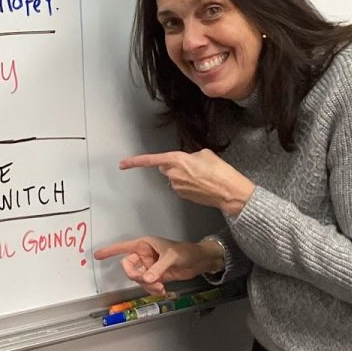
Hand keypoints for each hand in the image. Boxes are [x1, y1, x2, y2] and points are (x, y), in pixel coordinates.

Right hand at [93, 235, 219, 296]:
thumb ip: (158, 268)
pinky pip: (147, 285)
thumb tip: (147, 279)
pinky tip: (163, 291)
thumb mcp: (171, 257)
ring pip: (139, 279)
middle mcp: (144, 256)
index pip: (123, 247)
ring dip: (147, 286)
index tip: (97, 255)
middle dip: (137, 276)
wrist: (199, 261)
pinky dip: (153, 290)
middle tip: (149, 281)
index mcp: (144, 245)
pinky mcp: (156, 277)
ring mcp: (149, 267)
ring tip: (161, 288)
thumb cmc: (185, 251)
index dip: (110, 251)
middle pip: (129, 268)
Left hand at [120, 149, 254, 215]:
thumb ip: (190, 156)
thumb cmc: (219, 170)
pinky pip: (181, 187)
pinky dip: (189, 185)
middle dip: (173, 166)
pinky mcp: (184, 197)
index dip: (135, 162)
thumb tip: (187, 161)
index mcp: (176, 160)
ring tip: (202, 176)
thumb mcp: (205, 153)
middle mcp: (173, 175)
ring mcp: (178, 187)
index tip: (122, 164)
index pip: (151, 160)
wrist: (229, 191)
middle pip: (165, 168)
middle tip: (192, 165)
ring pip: (174, 178)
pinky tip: (203, 184)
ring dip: (183, 176)